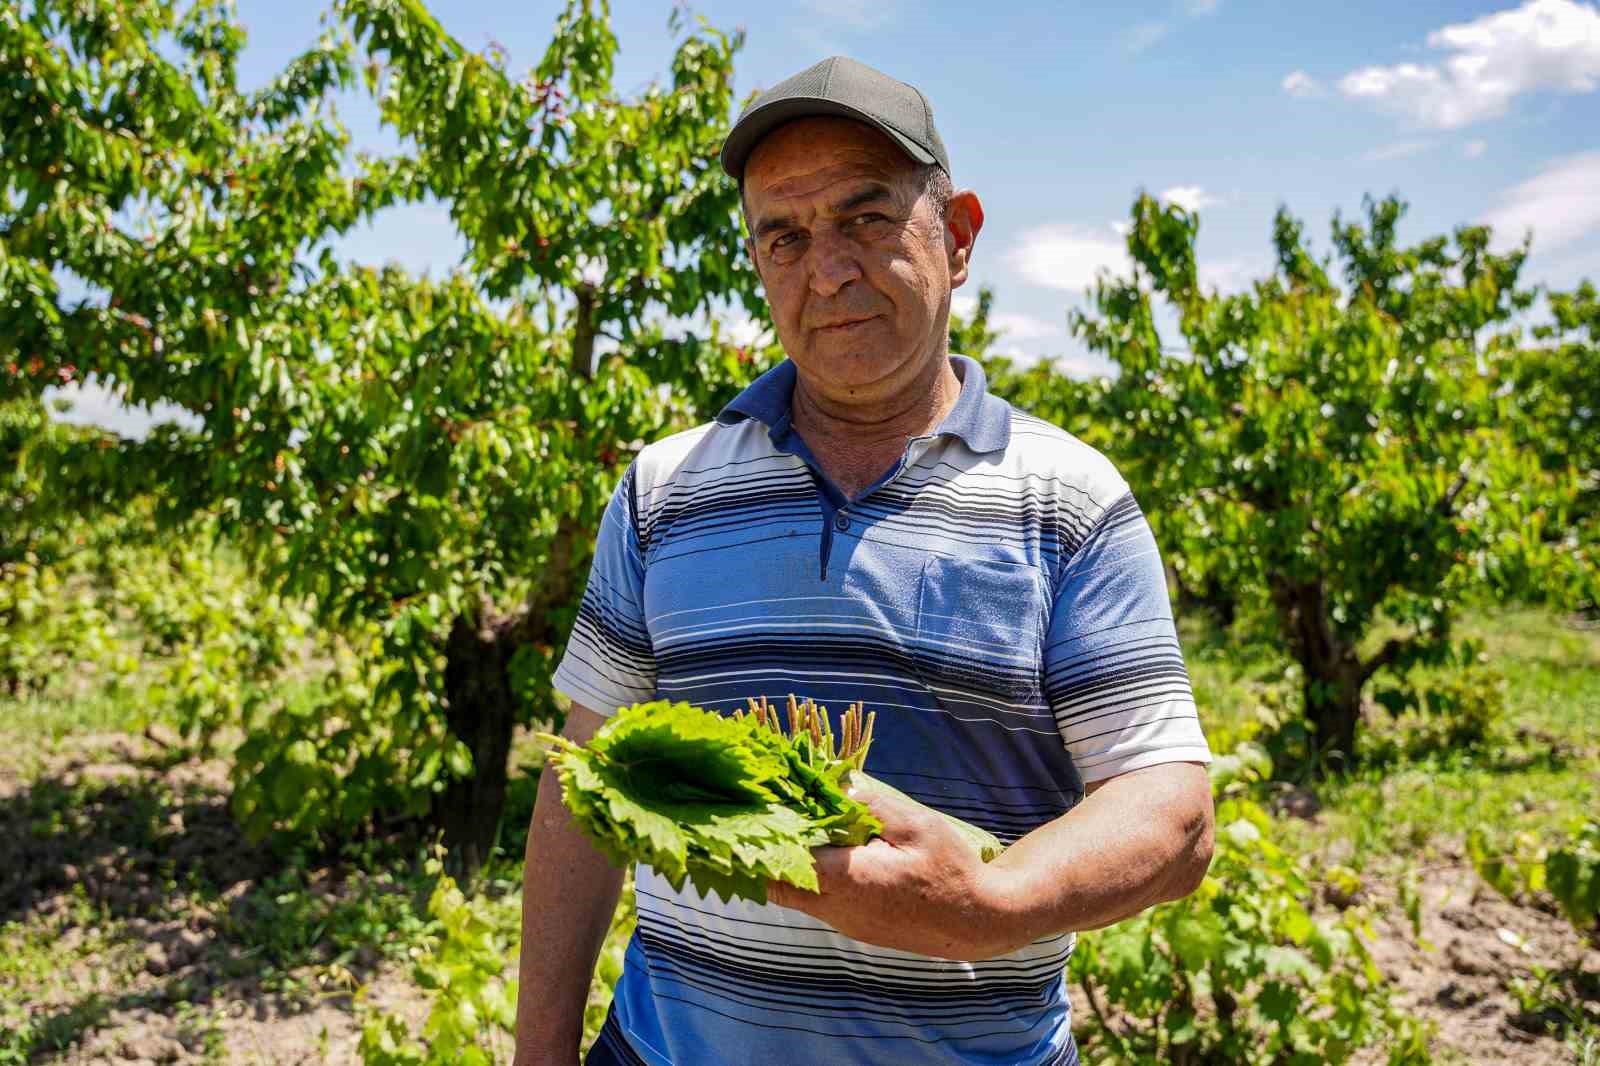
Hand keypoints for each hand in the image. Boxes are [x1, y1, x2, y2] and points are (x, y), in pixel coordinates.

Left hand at [766, 779, 1023, 959]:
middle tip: (752, 819)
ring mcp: (845, 922)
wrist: (978, 923)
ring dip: (784, 864)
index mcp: (848, 881)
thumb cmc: (951, 872)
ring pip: (795, 896)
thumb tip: (836, 786)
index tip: (744, 815)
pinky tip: (817, 849)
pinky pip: (817, 901)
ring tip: (783, 826)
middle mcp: (837, 909)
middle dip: (760, 855)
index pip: (781, 867)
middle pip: (776, 886)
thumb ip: (872, 806)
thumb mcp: (917, 826)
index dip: (759, 842)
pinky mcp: (855, 926)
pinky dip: (807, 876)